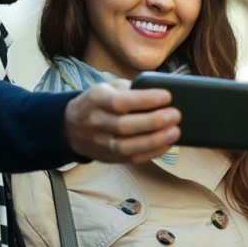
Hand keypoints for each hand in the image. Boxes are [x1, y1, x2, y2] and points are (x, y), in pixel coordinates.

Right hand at [63, 80, 180, 162]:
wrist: (71, 126)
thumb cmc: (99, 103)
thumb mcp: (108, 88)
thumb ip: (131, 89)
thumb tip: (161, 93)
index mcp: (97, 100)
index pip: (120, 102)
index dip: (145, 100)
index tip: (167, 96)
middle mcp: (97, 122)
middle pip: (125, 125)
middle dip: (154, 121)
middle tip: (176, 115)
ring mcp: (101, 143)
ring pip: (128, 146)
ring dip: (155, 141)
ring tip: (175, 131)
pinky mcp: (108, 157)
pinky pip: (131, 158)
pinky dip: (152, 153)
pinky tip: (167, 144)